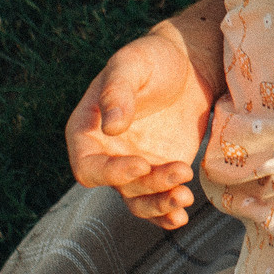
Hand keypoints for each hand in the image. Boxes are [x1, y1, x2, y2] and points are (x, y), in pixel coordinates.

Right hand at [65, 24, 218, 229]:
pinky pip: (158, 200)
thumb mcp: (132, 64)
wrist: (187, 64)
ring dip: (160, 205)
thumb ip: (118, 92)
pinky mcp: (160, 172)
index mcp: (86, 131)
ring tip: (186, 196)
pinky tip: (182, 215)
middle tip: (180, 171)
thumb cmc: (152, 58)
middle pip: (118, 186)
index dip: (110, 172)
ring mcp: (133, 166)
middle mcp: (106, 155)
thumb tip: (111, 127)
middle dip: (149, 186)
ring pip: (139, 200)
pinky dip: (168, 213)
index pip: (87, 166)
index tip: (141, 165)